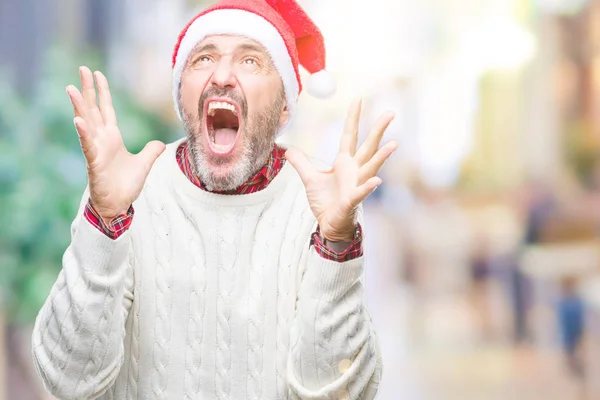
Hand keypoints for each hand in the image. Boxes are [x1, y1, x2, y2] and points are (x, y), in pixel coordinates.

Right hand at [67, 66, 165, 222]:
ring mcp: (96, 149)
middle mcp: (101, 140)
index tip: (97, 74)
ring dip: (79, 106)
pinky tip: (78, 119)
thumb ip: (151, 152)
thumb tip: (160, 144)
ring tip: (71, 88)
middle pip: (93, 109)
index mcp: (112, 137)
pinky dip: (83, 132)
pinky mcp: (94, 162)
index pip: (106, 109)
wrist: (118, 205)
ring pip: (86, 123)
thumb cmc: (126, 185)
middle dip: (88, 90)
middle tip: (82, 69)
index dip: (102, 92)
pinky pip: (87, 145)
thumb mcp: (144, 164)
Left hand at [286, 98, 396, 241]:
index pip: (350, 135)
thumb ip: (301, 163)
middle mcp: (354, 170)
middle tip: (391, 113)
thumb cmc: (325, 202)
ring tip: (394, 144)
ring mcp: (356, 184)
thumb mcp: (309, 179)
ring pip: (371, 167)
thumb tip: (288, 149)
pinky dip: (368, 186)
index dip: (353, 117)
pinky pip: (362, 192)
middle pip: (368, 145)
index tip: (359, 99)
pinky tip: (377, 180)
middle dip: (379, 129)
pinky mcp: (353, 200)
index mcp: (344, 162)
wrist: (329, 224)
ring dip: (382, 156)